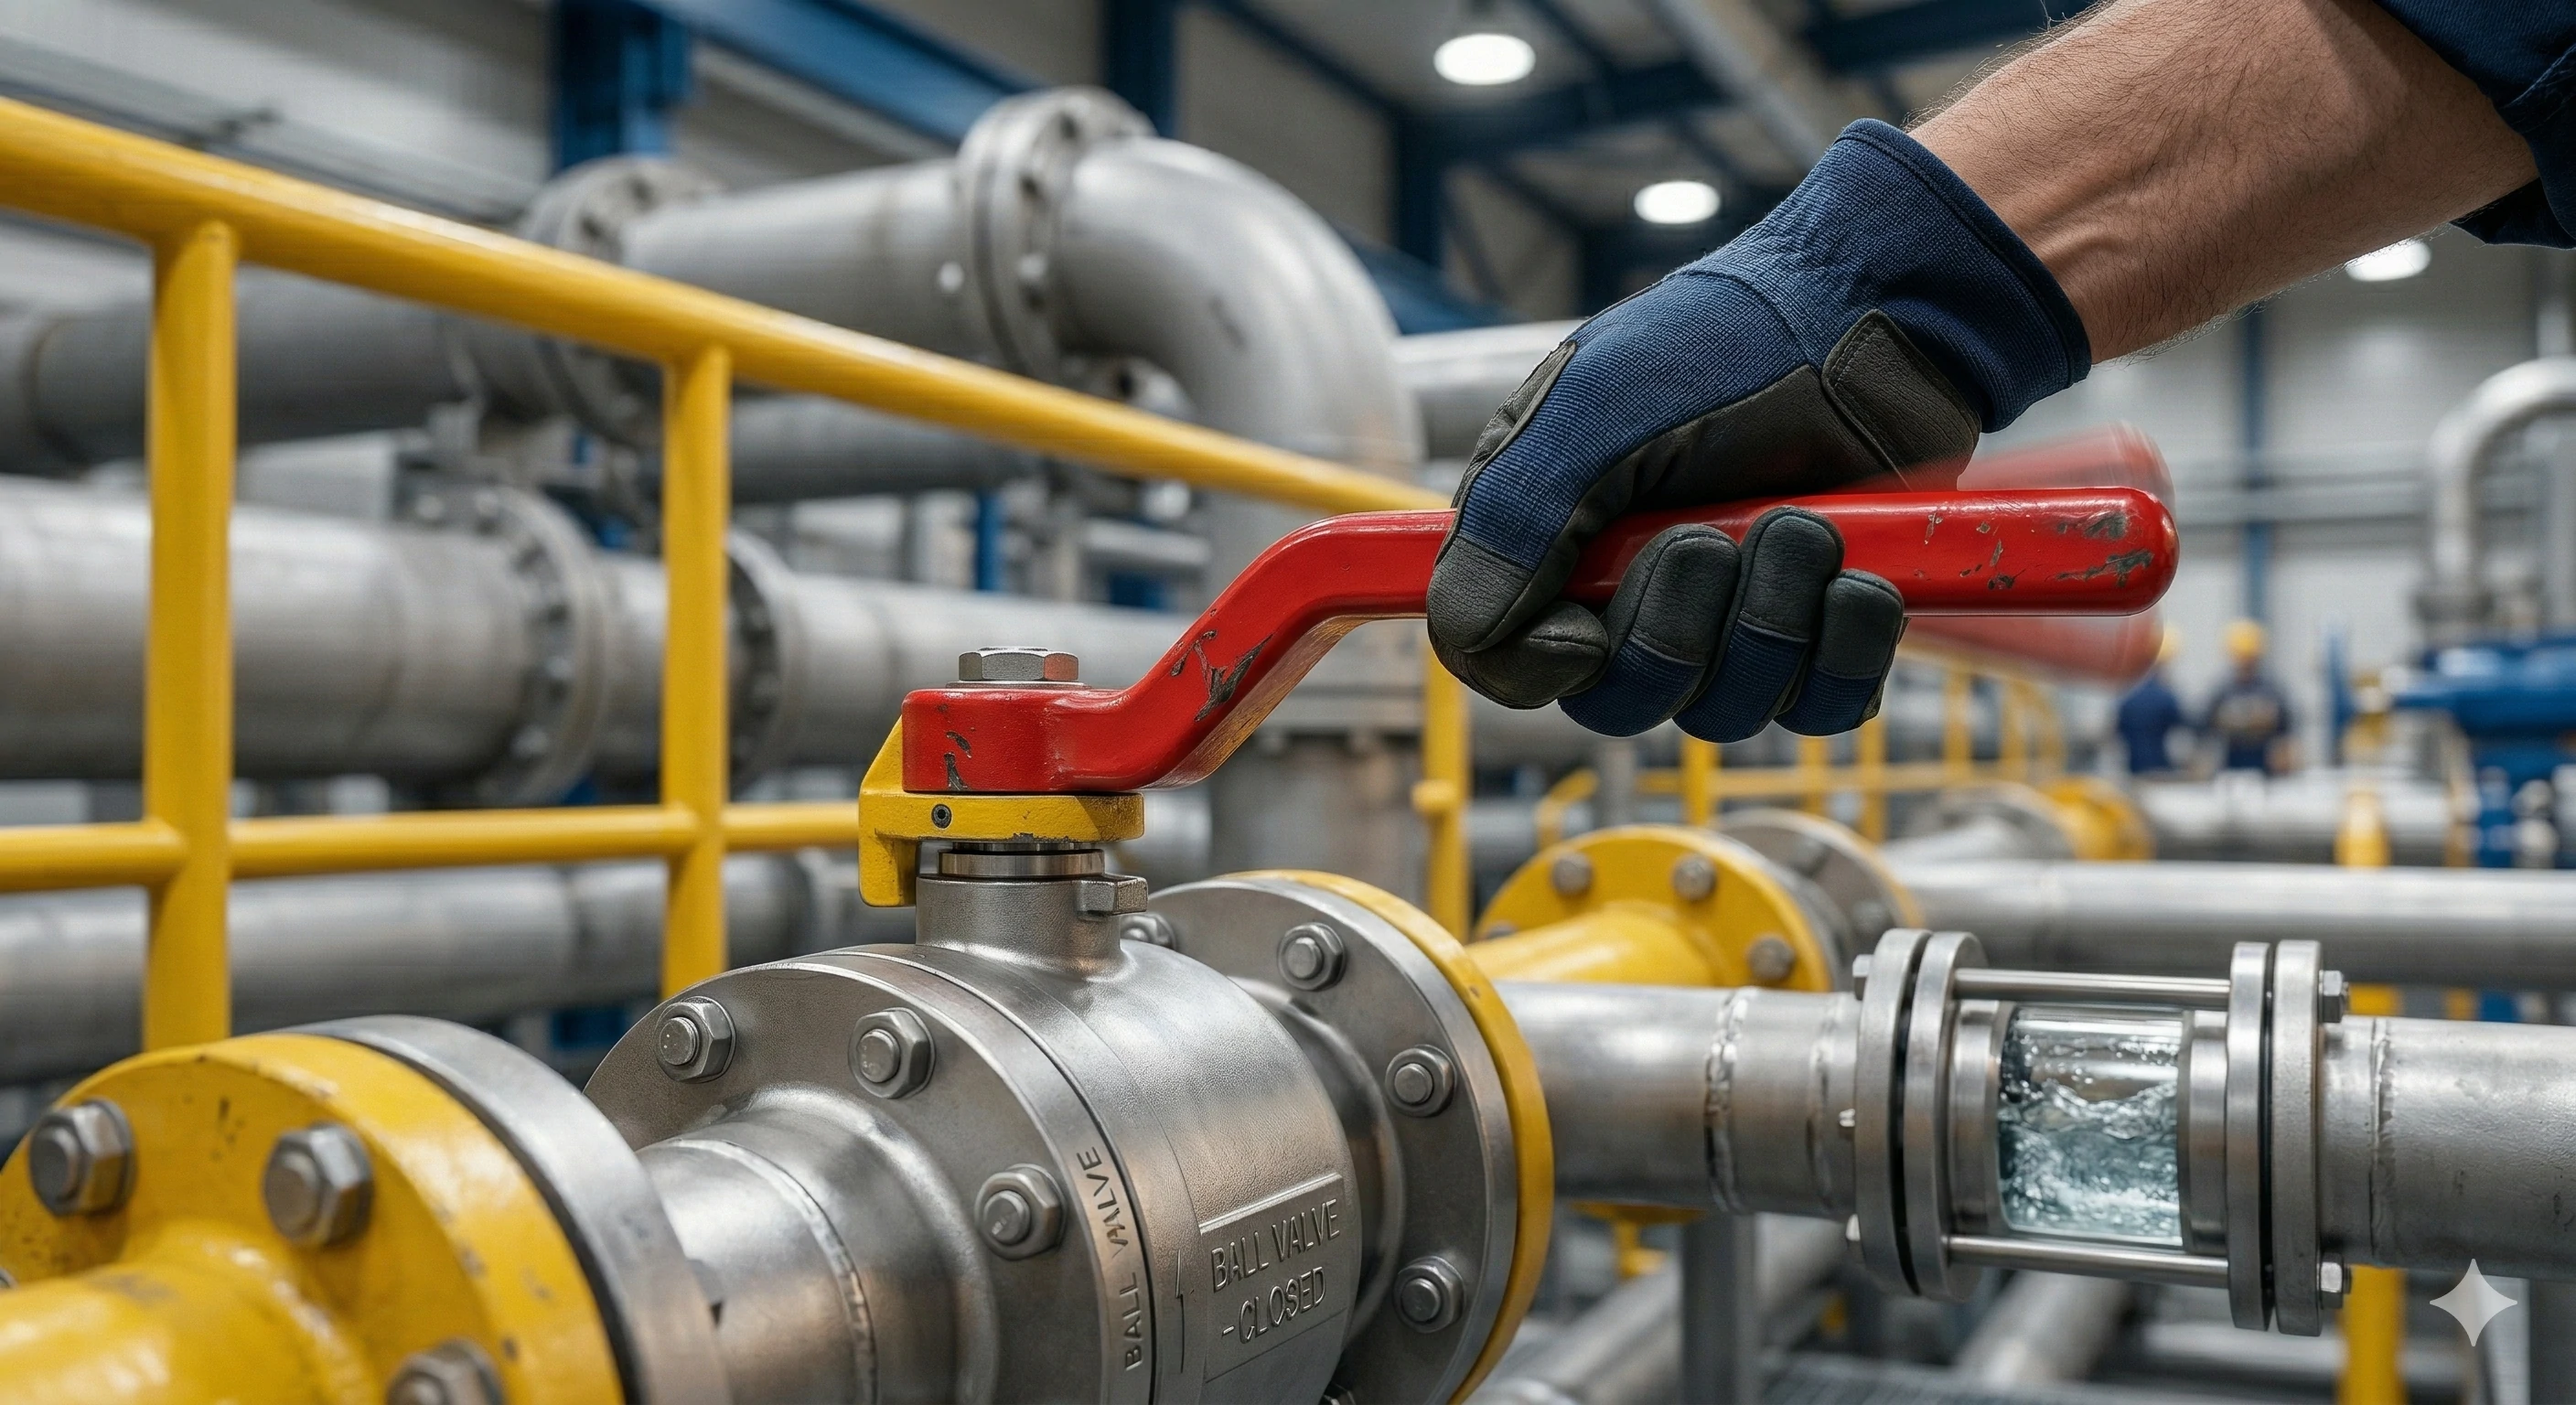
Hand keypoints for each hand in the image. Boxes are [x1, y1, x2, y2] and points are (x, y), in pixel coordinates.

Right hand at [1427, 119, 2089, 740]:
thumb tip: (1462, 639)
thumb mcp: (1591, 411)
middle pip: (1619, 704)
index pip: (1503, 663)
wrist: (1875, 315)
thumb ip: (1512, 525)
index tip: (1587, 632)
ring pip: (1725, 712)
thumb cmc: (1725, 344)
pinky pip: (1822, 707)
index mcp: (1549, 540)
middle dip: (1677, 633)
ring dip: (1773, 620)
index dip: (1541, 671)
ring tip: (1804, 526)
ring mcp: (1729, 621)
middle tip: (1716, 539)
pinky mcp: (1818, 633)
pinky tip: (1861, 579)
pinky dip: (1847, 648)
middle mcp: (1628, 593)